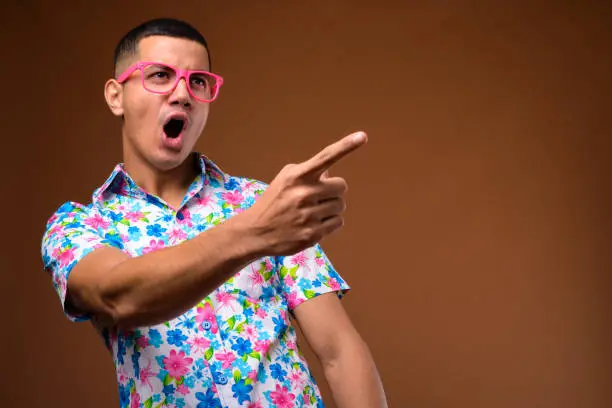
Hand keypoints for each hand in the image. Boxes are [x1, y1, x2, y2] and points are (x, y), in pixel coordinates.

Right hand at [244, 131, 367, 255]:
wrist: (256, 231)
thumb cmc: (274, 201)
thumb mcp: (286, 179)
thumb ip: (309, 172)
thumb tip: (331, 174)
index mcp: (297, 176)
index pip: (326, 157)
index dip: (346, 146)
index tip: (363, 136)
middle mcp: (304, 193)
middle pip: (341, 187)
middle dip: (333, 191)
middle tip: (319, 197)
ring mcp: (309, 215)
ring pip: (341, 206)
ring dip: (331, 208)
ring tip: (312, 212)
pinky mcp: (313, 234)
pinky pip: (338, 222)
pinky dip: (330, 223)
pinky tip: (314, 223)